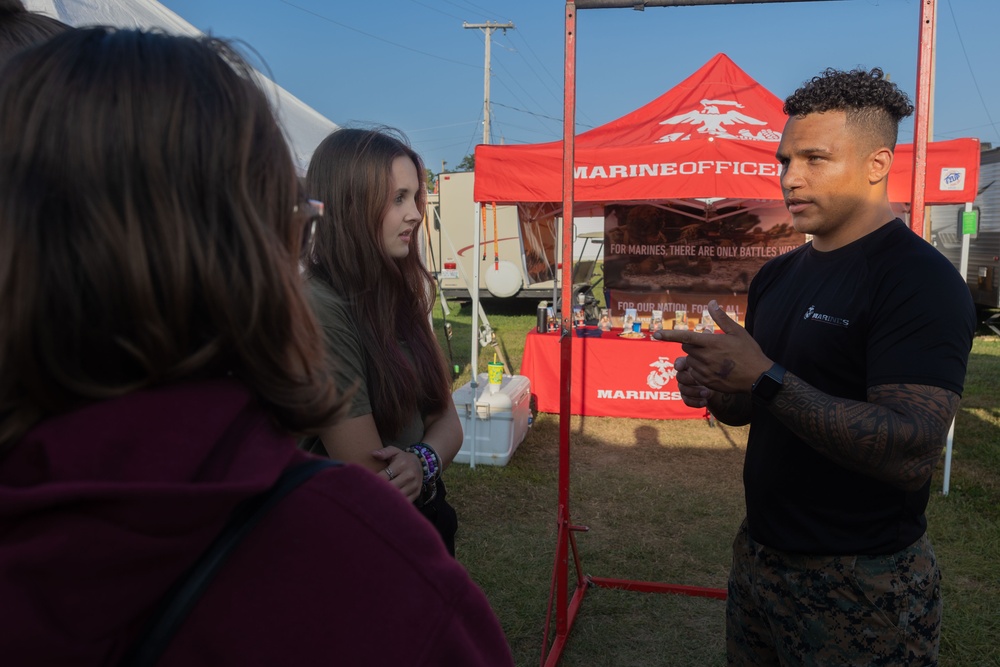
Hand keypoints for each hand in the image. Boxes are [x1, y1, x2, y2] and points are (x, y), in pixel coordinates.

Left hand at [370, 446, 422, 502]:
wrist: (421, 463)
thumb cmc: (403, 458)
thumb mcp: (394, 451)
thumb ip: (384, 452)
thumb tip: (373, 454)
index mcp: (401, 464)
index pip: (384, 476)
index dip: (373, 481)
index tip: (365, 484)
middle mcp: (409, 475)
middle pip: (390, 488)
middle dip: (378, 491)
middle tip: (367, 495)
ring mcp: (413, 486)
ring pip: (397, 497)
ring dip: (386, 500)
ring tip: (375, 501)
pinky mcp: (416, 494)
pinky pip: (404, 503)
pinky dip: (395, 504)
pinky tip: (386, 504)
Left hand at [653, 300, 771, 394]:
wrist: (757, 377)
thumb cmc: (749, 352)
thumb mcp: (738, 332)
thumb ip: (721, 318)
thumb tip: (711, 302)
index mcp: (712, 343)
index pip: (685, 337)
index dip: (669, 335)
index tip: (655, 334)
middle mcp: (705, 357)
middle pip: (686, 348)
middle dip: (693, 345)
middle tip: (709, 345)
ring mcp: (705, 371)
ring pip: (690, 361)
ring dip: (696, 358)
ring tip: (714, 359)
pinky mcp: (706, 382)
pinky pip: (694, 373)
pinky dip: (699, 370)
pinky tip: (714, 369)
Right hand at [672, 356, 712, 408]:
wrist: (715, 386)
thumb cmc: (712, 372)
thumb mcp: (712, 366)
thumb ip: (708, 364)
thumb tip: (710, 361)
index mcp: (688, 365)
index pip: (680, 362)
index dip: (678, 364)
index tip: (680, 367)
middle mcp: (683, 375)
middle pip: (680, 377)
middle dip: (690, 380)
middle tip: (702, 382)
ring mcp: (683, 387)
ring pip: (683, 390)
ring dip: (695, 392)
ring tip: (708, 393)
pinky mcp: (686, 397)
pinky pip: (687, 401)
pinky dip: (696, 402)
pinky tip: (705, 402)